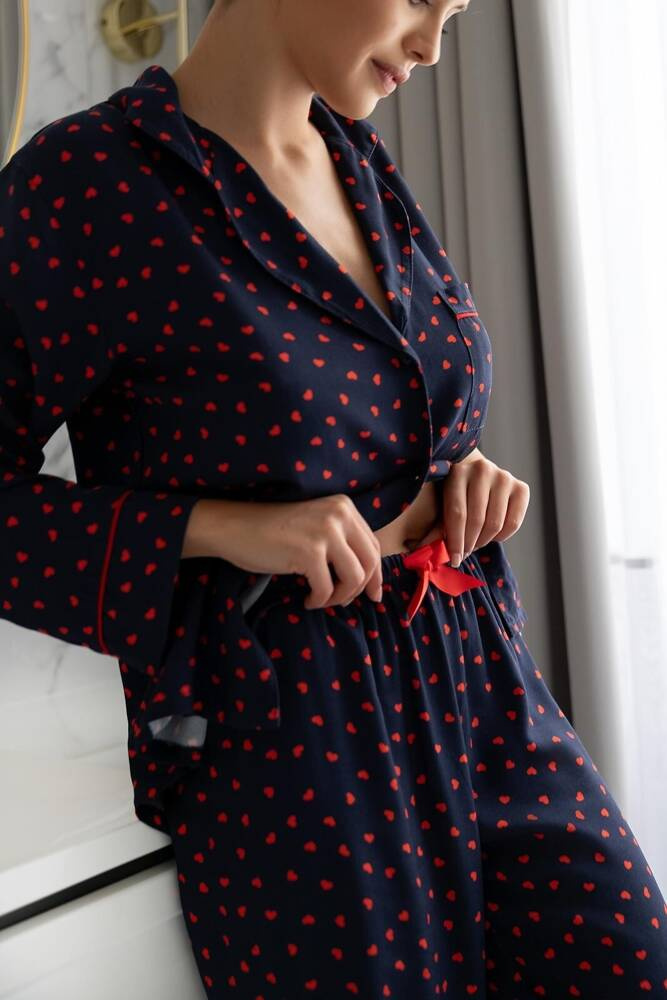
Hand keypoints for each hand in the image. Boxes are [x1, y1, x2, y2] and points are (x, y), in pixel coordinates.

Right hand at [217, 494, 383, 609]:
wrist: (235, 527)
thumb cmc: (273, 531)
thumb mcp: (316, 526)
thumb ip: (342, 541)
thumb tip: (369, 578)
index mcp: (344, 507)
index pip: (373, 545)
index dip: (376, 574)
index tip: (372, 594)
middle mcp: (339, 515)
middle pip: (370, 563)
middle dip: (362, 589)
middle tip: (346, 602)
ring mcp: (325, 532)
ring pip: (355, 578)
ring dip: (340, 596)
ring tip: (322, 599)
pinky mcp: (309, 552)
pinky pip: (327, 589)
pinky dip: (320, 600)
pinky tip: (307, 600)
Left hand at [410, 451, 529, 566]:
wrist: (478, 475)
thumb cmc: (455, 496)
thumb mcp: (442, 506)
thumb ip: (434, 529)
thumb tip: (418, 551)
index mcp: (457, 472)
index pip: (457, 513)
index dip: (455, 541)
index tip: (454, 560)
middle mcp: (482, 469)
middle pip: (477, 520)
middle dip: (469, 544)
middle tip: (464, 553)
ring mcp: (504, 477)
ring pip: (495, 524)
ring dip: (484, 541)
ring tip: (475, 543)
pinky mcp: (521, 487)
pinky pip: (513, 523)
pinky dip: (502, 537)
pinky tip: (492, 535)